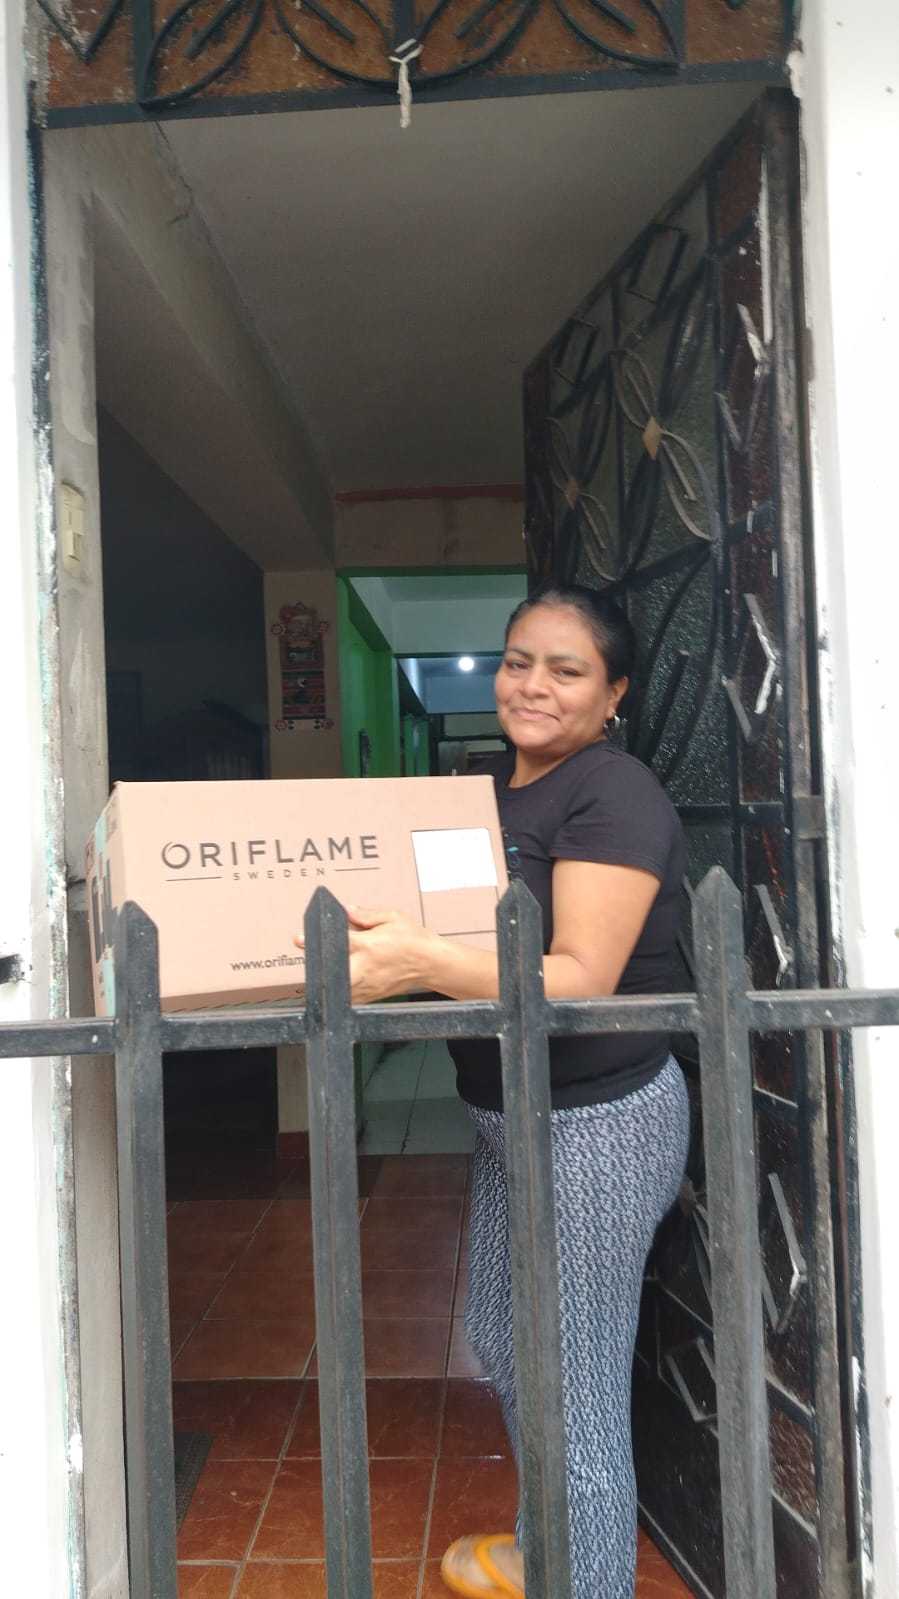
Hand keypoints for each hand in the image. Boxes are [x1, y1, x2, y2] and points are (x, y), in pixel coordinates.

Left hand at [294, 905, 434, 1003]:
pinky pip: (347, 996)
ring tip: (322, 967)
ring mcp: (367, 985)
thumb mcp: (393, 917)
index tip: (298, 939)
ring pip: (336, 988)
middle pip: (330, 973)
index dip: (315, 940)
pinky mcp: (370, 996)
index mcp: (370, 946)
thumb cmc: (414, 939)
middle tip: (310, 955)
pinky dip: (339, 989)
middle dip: (316, 966)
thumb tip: (346, 911)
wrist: (432, 964)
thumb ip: (366, 915)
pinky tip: (339, 979)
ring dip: (326, 979)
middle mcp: (366, 968)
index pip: (338, 943)